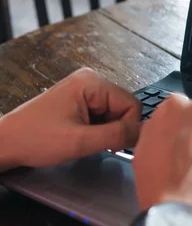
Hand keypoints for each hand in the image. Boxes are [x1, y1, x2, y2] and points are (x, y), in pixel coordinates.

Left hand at [0, 68, 140, 171]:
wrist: (6, 143)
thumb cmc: (35, 139)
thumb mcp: (80, 141)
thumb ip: (116, 135)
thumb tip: (144, 133)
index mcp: (92, 82)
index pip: (132, 104)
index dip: (128, 128)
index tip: (113, 146)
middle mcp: (91, 79)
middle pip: (125, 107)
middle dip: (116, 129)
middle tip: (96, 144)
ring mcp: (85, 88)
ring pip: (115, 112)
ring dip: (106, 130)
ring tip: (85, 140)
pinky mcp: (80, 98)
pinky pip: (104, 113)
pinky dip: (99, 128)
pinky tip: (83, 136)